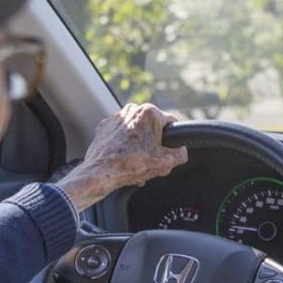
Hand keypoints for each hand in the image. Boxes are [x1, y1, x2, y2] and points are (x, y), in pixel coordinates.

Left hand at [56, 103, 187, 209]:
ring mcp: (116, 117)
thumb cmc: (131, 165)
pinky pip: (122, 135)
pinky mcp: (105, 126)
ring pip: (137, 132)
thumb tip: (182, 151)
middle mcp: (133, 109)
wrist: (100, 173)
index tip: (169, 151)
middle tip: (151, 162)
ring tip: (137, 165)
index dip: (174, 140)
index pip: (172, 123)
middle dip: (154, 145)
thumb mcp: (165, 162)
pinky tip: (125, 161)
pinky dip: (125, 146)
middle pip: (153, 129)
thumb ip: (181, 154)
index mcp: (150, 113)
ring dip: (140, 147)